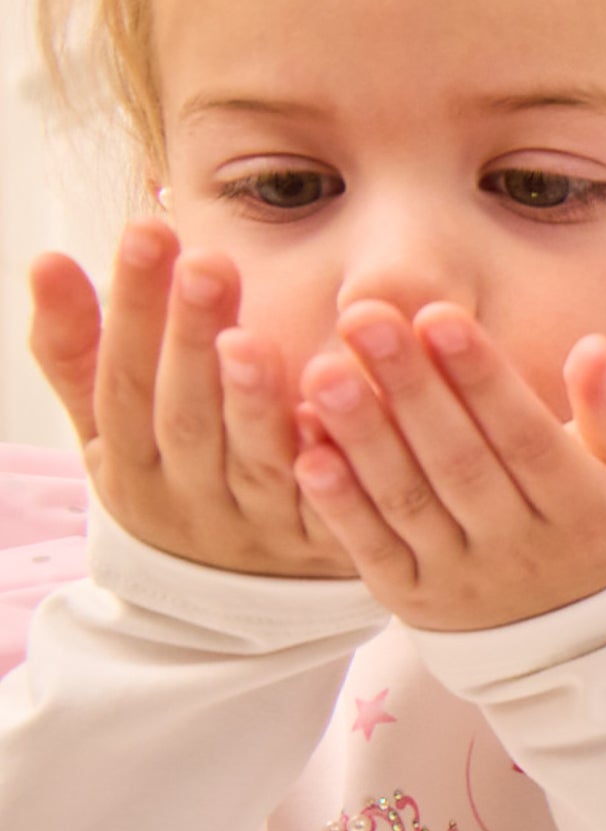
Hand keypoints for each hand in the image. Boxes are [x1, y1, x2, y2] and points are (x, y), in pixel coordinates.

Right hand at [29, 221, 352, 577]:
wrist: (233, 601)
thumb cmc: (169, 476)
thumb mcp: (111, 428)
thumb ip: (76, 349)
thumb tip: (46, 259)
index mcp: (129, 462)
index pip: (124, 380)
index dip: (132, 310)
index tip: (147, 229)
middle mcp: (187, 497)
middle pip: (184, 416)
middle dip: (190, 340)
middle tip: (207, 263)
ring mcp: (254, 525)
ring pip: (251, 462)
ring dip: (251, 402)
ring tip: (251, 339)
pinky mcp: (319, 543)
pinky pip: (324, 504)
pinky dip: (326, 458)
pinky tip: (334, 407)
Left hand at [294, 302, 605, 630]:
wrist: (583, 647)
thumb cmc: (602, 531)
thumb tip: (594, 346)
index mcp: (582, 513)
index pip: (526, 437)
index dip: (483, 379)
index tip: (439, 316)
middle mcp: (520, 550)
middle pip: (460, 462)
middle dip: (410, 388)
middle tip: (365, 319)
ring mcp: (463, 579)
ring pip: (410, 502)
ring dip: (363, 437)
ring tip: (325, 371)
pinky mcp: (414, 600)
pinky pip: (373, 550)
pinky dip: (339, 504)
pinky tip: (309, 453)